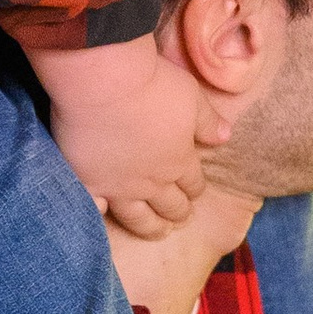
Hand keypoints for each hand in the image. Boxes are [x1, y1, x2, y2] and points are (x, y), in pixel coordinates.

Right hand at [40, 35, 229, 239]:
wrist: (104, 80)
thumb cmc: (152, 83)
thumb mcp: (191, 96)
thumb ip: (209, 122)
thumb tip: (225, 137)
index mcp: (179, 160)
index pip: (193, 183)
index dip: (195, 189)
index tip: (195, 192)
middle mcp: (152, 181)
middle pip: (170, 205)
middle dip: (178, 213)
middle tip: (181, 219)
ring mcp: (118, 186)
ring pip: (138, 217)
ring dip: (151, 227)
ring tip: (157, 233)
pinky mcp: (86, 181)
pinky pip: (94, 209)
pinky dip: (98, 217)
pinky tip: (101, 218)